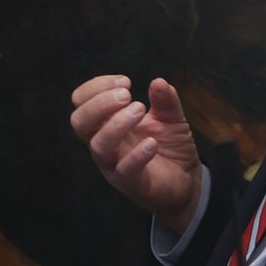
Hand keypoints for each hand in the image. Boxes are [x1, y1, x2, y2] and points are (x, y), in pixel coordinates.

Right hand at [70, 75, 201, 232]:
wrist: (186, 181)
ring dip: (117, 123)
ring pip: (98, 145)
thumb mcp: (170, 116)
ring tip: (140, 109)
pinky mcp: (130, 183)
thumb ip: (164, 99)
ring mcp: (114, 164)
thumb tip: (158, 81)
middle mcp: (103, 142)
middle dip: (99, 103)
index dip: (97, 86)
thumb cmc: (169, 145)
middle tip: (127, 95)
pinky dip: (137, 154)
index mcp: (105, 122)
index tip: (125, 81)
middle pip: (79, 121)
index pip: (81, 101)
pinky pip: (124, 170)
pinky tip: (152, 142)